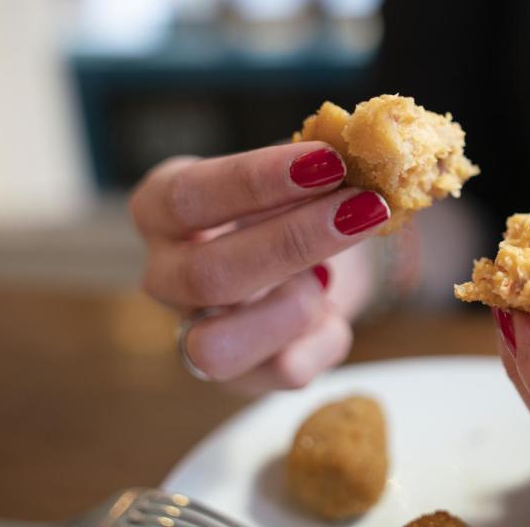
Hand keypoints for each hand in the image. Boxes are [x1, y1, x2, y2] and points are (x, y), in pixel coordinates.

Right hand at [130, 141, 387, 390]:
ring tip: (329, 276)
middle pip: (207, 274)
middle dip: (294, 241)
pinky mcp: (242, 378)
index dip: (257, 180)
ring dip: (293, 308)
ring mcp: (197, 335)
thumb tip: (366, 151)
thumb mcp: (301, 173)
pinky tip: (336, 313)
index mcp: (164, 209)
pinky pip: (283, 372)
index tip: (327, 161)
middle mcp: (167, 276)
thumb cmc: (299, 202)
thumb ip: (320, 163)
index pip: (188, 196)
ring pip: (217, 347)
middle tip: (364, 208)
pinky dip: (325, 339)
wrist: (325, 257)